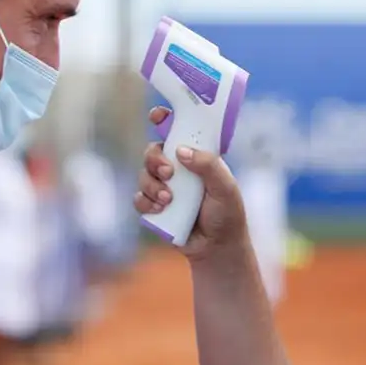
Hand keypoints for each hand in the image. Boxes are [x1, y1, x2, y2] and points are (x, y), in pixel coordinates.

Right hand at [133, 106, 248, 260]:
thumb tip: (181, 150)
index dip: (164, 119)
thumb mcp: (225, 187)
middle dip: (154, 159)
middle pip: (152, 150)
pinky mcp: (154, 207)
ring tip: (169, 200)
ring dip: (152, 185)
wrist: (216, 248)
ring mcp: (164, 187)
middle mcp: (178, 168)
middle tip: (168, 173)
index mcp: (196, 156)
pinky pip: (138, 198)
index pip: (178, 131)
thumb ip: (208, 166)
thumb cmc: (227, 214)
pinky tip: (160, 210)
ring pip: (143, 175)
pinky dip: (146, 202)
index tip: (157, 116)